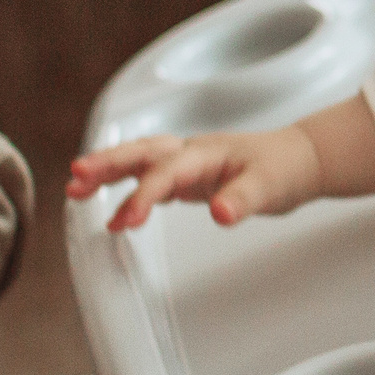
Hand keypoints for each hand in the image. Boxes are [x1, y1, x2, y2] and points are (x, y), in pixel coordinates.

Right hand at [66, 127, 318, 230]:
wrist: (300, 161)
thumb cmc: (285, 168)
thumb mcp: (269, 187)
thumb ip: (243, 200)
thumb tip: (221, 214)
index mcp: (205, 154)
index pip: (165, 173)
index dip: (143, 195)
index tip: (125, 221)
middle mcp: (190, 154)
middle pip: (140, 154)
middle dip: (107, 165)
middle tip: (75, 179)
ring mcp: (187, 164)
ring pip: (140, 162)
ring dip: (108, 173)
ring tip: (74, 191)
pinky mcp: (189, 177)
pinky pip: (150, 179)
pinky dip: (128, 193)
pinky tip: (114, 217)